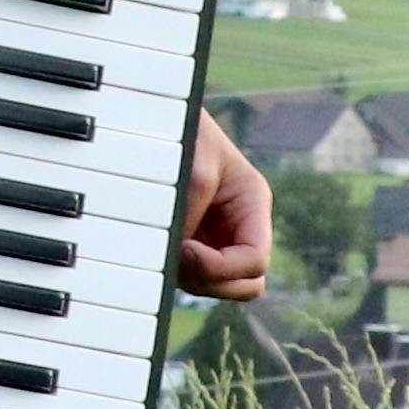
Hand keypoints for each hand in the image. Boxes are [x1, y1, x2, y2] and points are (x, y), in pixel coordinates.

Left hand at [174, 114, 272, 304]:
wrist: (156, 122)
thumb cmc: (184, 134)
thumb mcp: (193, 170)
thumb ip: (190, 214)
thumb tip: (177, 254)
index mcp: (252, 205)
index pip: (255, 260)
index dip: (223, 267)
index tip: (187, 249)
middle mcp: (239, 228)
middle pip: (246, 284)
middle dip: (212, 280)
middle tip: (176, 256)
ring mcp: (217, 240)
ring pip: (216, 286)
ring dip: (189, 277)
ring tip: (160, 246)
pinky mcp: (190, 246)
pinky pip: (190, 277)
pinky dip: (173, 270)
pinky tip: (153, 247)